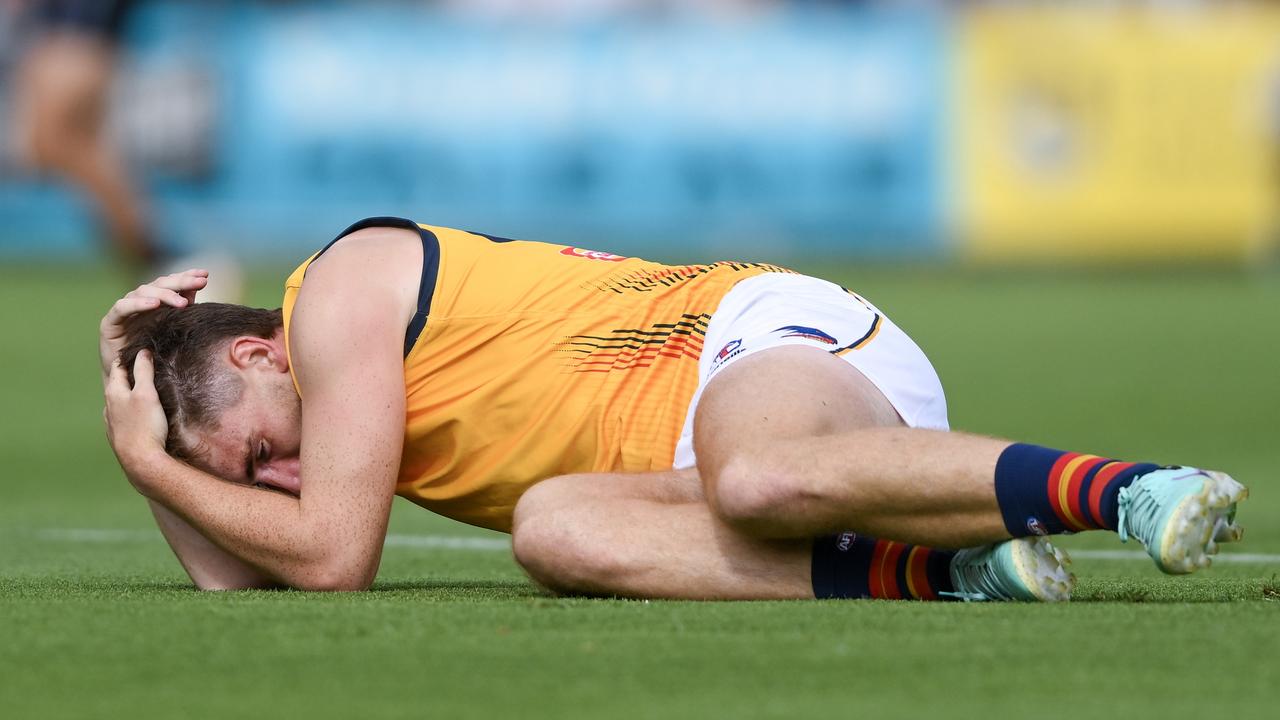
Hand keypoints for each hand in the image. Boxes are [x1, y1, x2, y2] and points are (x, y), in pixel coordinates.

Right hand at [99, 269, 208, 385]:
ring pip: (142, 292)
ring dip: (164, 295)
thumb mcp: (172, 332)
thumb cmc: (154, 357)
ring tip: (182, 303)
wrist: (128, 380)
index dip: (186, 277)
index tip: (205, 275)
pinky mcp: (109, 322)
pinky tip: (153, 304)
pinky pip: (122, 308)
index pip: (171, 283)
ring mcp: (124, 310)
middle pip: (159, 284)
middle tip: (200, 282)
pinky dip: (138, 303)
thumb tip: (196, 290)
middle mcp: (139, 302)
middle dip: (181, 282)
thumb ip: (181, 311)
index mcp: (155, 302)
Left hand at [104, 350, 170, 485]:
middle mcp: (109, 405)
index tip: (139, 350)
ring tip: (142, 390)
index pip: (118, 367)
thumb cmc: (145, 425)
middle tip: (143, 367)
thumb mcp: (147, 394)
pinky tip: (138, 415)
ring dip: (129, 393)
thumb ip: (143, 372)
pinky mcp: (118, 435)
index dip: (129, 357)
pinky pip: (122, 417)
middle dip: (129, 374)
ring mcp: (112, 422)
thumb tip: (142, 353)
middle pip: (117, 384)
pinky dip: (129, 410)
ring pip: (119, 401)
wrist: (141, 461)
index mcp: (114, 392)